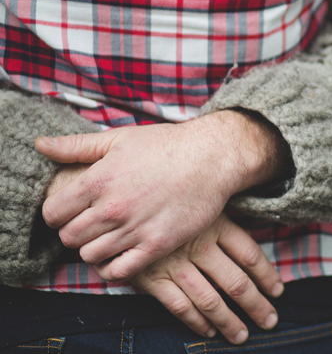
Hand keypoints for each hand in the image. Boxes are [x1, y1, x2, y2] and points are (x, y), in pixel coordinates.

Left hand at [37, 110, 283, 280]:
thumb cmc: (167, 144)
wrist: (212, 157)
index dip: (58, 213)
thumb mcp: (119, 138)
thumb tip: (41, 145)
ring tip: (109, 236)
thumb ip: (77, 146)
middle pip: (69, 238)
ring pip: (90, 256)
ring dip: (94, 249)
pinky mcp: (158, 244)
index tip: (72, 210)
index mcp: (98, 180)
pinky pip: (119, 271)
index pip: (52, 213)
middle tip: (92, 224)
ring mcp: (135, 228)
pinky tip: (120, 254)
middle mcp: (112, 207)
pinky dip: (112, 268)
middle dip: (75, 231)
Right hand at [131, 214, 284, 343]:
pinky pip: (180, 306)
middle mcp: (199, 245)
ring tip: (241, 335)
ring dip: (229, 321)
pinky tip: (209, 331)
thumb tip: (252, 244)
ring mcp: (174, 264)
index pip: (250, 255)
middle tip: (270, 320)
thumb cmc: (168, 203)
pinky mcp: (151, 278)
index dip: (267, 276)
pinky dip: (197, 322)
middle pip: (236, 282)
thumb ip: (224, 222)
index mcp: (216, 224)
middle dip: (256, 305)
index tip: (278, 291)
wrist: (120, 205)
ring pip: (210, 300)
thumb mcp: (201, 204)